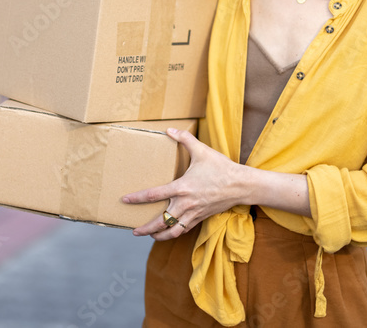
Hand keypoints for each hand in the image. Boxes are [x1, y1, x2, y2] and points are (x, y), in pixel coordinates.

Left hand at [122, 127, 246, 240]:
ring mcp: (193, 213)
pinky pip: (185, 229)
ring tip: (149, 236)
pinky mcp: (201, 217)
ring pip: (173, 230)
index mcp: (182, 187)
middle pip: (161, 221)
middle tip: (134, 230)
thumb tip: (170, 130)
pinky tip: (169, 232)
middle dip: (145, 228)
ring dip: (159, 235)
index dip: (137, 198)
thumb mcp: (202, 150)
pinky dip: (175, 233)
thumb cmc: (221, 168)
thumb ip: (185, 139)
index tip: (125, 200)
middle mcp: (185, 203)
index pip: (153, 195)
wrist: (241, 185)